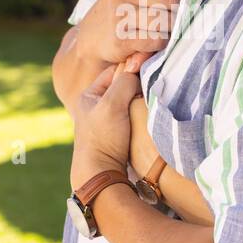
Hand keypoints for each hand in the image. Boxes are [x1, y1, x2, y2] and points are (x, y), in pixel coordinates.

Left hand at [71, 62, 143, 189]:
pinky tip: (150, 112)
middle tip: (153, 82)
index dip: (131, 68)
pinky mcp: (118, 134)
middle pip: (122, 85)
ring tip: (153, 96)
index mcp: (89, 95)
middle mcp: (96, 106)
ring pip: (129, 100)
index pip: (114, 71)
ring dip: (140, 98)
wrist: (101, 174)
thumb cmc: (103, 138)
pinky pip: (132, 114)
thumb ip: (125, 82)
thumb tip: (138, 74)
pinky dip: (141, 111)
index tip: (148, 68)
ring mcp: (107, 121)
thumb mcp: (112, 104)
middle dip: (137, 83)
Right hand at [122, 0, 215, 75]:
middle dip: (183, 7)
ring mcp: (119, 15)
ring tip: (174, 26)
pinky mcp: (121, 39)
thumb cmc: (116, 1)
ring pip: (166, 19)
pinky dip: (163, 42)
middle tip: (187, 13)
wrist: (90, 39)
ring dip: (175, 26)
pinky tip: (160, 40)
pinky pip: (157, 39)